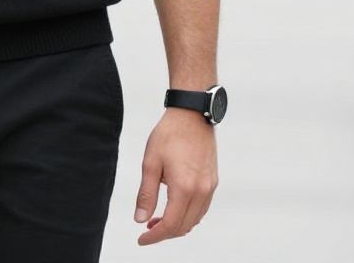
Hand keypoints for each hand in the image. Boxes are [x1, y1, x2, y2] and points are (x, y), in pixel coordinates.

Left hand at [134, 108, 217, 245]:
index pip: (170, 224)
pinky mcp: (213, 181)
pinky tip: (174, 207)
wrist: (191, 115)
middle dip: (165, 232)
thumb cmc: (169, 134)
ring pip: (194, 219)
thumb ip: (146, 194)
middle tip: (147, 229)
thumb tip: (140, 219)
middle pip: (184, 226)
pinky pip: (202, 208)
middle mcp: (201, 191)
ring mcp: (210, 187)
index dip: (155, 237)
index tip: (141, 240)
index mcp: (184, 188)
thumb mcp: (150, 163)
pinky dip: (188, 214)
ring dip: (177, 224)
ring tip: (158, 219)